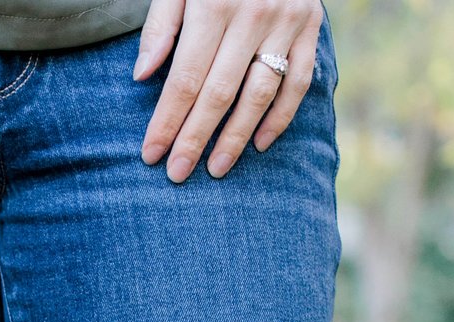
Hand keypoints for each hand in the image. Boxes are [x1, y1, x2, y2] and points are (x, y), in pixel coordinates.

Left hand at [133, 0, 322, 181]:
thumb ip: (161, 25)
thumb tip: (142, 75)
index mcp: (214, 5)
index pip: (186, 78)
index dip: (167, 120)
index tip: (151, 153)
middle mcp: (253, 16)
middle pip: (219, 93)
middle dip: (195, 137)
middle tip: (177, 173)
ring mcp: (286, 23)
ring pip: (259, 94)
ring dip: (236, 136)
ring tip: (216, 167)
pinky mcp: (310, 27)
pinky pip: (298, 82)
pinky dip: (280, 117)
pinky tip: (259, 143)